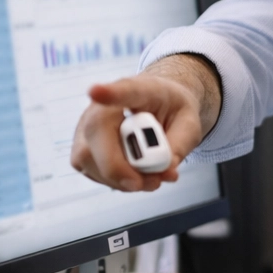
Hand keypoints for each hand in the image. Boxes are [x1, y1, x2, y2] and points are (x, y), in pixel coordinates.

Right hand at [70, 71, 206, 191]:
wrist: (160, 106)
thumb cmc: (173, 111)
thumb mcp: (189, 124)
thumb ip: (180, 143)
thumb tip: (165, 169)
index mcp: (137, 90)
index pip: (123, 90)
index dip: (108, 93)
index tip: (95, 92)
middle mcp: (103, 105)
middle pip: (96, 131)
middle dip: (118, 166)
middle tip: (149, 183)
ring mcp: (87, 127)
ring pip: (89, 158)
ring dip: (122, 179)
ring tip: (152, 179)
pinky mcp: (83, 149)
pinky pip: (94, 172)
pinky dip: (118, 182)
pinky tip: (137, 176)